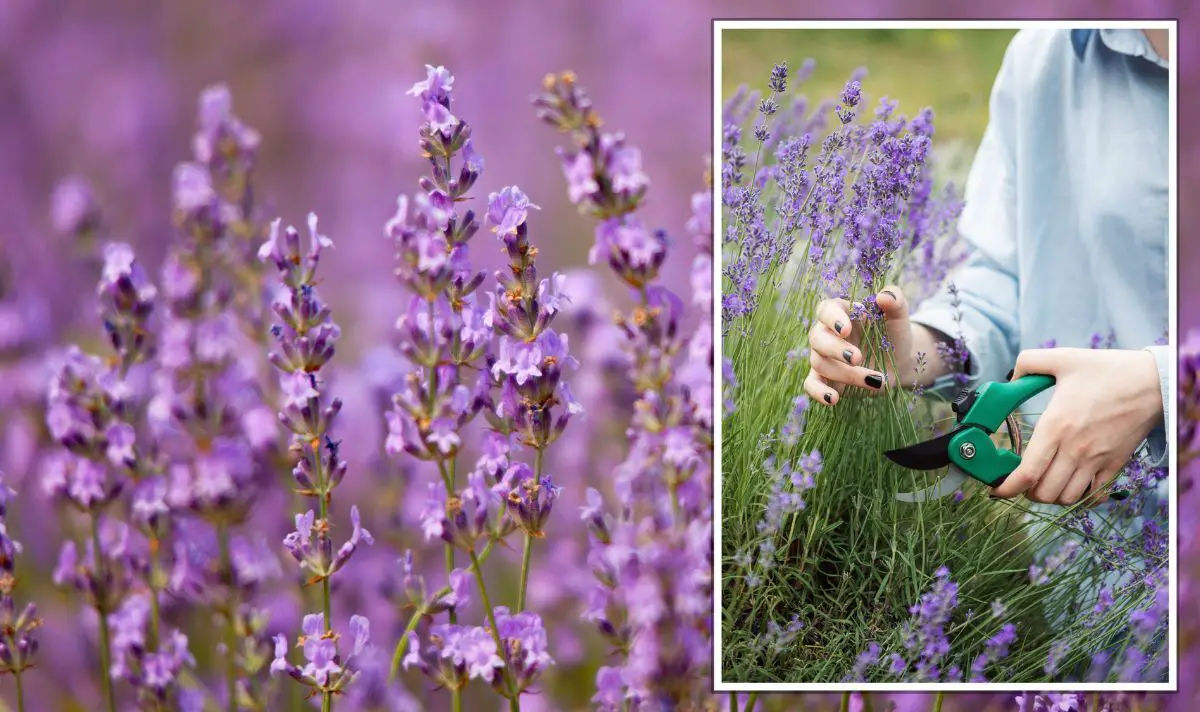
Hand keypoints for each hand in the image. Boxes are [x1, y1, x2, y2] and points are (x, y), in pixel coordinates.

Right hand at [804, 286, 915, 405]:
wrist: (897, 363)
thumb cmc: (894, 336)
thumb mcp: (899, 318)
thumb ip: (896, 301)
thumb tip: (884, 296)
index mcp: (840, 312)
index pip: (825, 309)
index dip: (831, 318)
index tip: (846, 329)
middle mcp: (826, 333)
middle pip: (817, 338)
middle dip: (835, 349)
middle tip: (857, 358)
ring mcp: (822, 357)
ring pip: (819, 363)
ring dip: (846, 374)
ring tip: (876, 381)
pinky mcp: (824, 378)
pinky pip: (811, 384)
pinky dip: (819, 392)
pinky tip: (833, 400)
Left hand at [990, 348, 1162, 504]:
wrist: (1152, 381)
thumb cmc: (1107, 370)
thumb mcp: (1062, 358)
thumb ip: (1029, 362)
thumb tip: (1011, 377)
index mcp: (1056, 426)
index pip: (1027, 472)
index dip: (1007, 487)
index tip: (997, 489)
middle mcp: (1074, 449)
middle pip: (1044, 492)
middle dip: (1026, 492)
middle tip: (1021, 481)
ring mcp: (1096, 460)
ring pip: (1067, 498)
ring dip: (1051, 496)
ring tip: (1044, 482)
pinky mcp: (1115, 464)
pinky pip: (1094, 495)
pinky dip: (1080, 498)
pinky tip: (1073, 485)